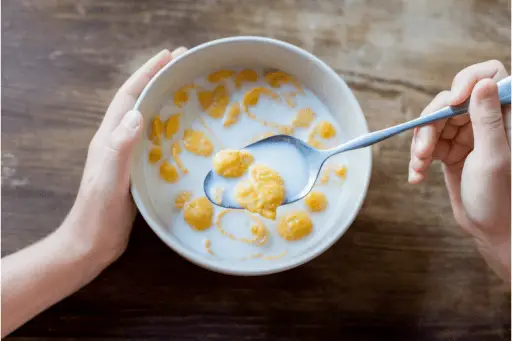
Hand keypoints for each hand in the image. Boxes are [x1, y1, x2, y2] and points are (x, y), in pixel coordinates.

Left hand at [60, 47, 186, 267]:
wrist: (91, 243)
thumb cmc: (98, 214)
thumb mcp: (109, 180)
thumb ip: (119, 148)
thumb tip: (136, 113)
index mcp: (109, 139)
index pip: (129, 97)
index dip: (147, 74)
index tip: (169, 56)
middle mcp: (117, 142)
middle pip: (138, 102)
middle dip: (158, 79)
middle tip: (184, 65)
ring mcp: (126, 156)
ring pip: (147, 119)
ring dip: (164, 99)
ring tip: (188, 89)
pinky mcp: (135, 170)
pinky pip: (154, 139)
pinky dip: (168, 126)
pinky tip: (184, 130)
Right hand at [409, 60, 510, 280]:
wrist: (490, 230)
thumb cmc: (500, 197)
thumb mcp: (492, 157)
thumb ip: (487, 119)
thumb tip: (482, 82)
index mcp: (505, 116)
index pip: (489, 76)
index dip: (468, 80)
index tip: (452, 99)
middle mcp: (485, 120)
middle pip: (449, 102)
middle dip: (431, 125)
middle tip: (425, 151)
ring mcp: (466, 135)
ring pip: (433, 122)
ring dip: (421, 145)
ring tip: (419, 166)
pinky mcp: (449, 150)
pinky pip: (427, 143)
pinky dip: (418, 158)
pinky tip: (417, 175)